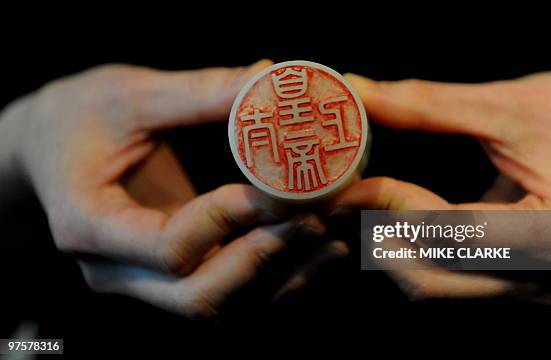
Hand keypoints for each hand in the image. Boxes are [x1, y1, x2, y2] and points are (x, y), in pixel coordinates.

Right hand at [0, 61, 334, 317]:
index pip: (166, 248)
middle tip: (312, 219)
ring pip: (221, 304)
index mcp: (88, 225)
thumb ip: (197, 93)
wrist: (51, 147)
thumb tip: (270, 79)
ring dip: (280, 275)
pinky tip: (316, 248)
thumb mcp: (127, 95)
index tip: (271, 188)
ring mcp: (143, 282)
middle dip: (262, 259)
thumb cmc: (80, 118)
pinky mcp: (170, 277)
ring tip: (329, 234)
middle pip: (198, 295)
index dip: (225, 221)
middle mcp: (115, 270)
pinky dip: (276, 277)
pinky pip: (228, 292)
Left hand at [332, 71, 550, 302]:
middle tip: (345, 200)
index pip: (445, 231)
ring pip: (438, 287)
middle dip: (378, 239)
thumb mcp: (512, 107)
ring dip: (393, 250)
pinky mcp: (527, 283)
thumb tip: (360, 94)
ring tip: (366, 208)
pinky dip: (419, 253)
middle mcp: (546, 279)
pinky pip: (455, 280)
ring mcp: (538, 288)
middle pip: (430, 279)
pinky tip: (399, 220)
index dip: (385, 204)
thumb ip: (428, 105)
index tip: (347, 181)